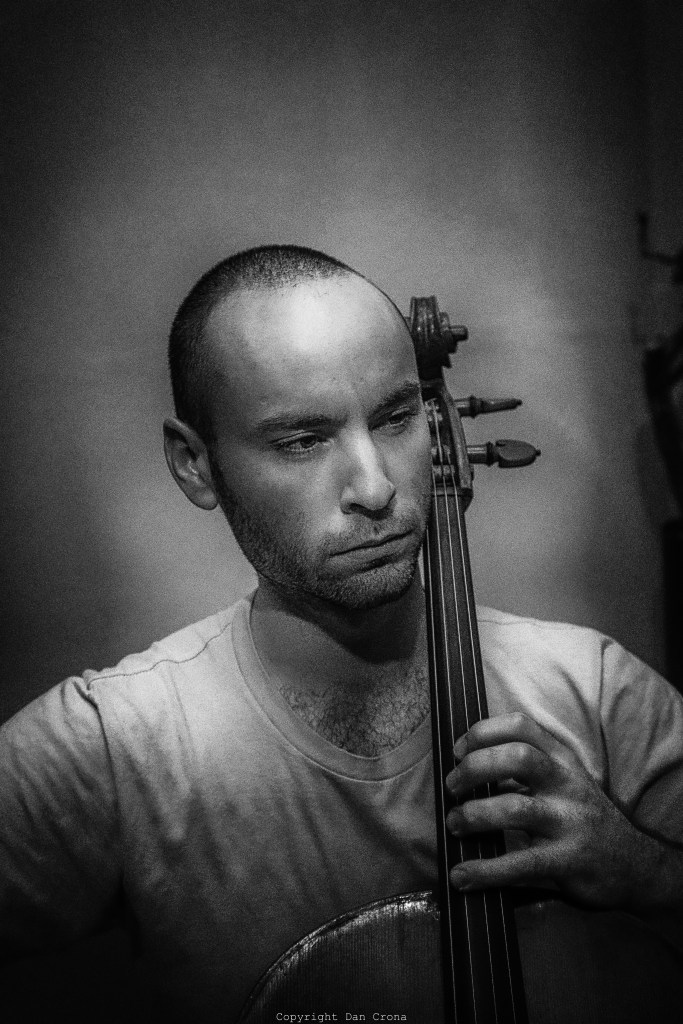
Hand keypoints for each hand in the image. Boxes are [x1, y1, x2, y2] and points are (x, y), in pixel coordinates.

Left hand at [445, 712, 662, 910]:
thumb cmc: (582, 816)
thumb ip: (527, 767)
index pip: (521, 726)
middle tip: (452, 788)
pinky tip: (461, 876)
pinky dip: (485, 870)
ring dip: (473, 815)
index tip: (458, 751)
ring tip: (454, 825)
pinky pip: (520, 863)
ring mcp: (568, 822)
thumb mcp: (564, 779)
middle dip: (474, 768)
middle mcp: (566, 783)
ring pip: (514, 808)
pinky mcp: (567, 861)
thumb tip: (467, 764)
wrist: (635, 865)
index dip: (482, 733)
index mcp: (562, 759)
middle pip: (517, 757)